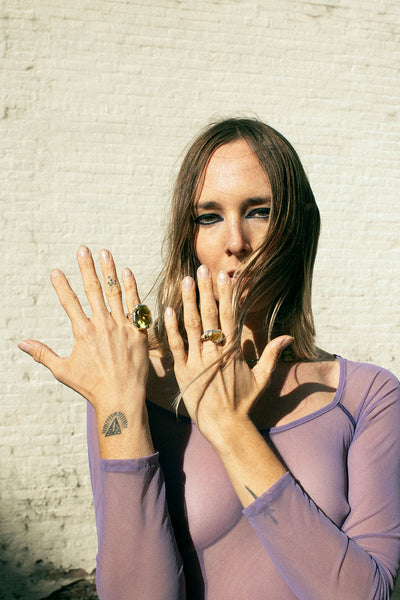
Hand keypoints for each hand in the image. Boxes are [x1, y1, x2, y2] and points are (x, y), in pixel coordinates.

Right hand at [19, 246, 148, 418]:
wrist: (122, 399)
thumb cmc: (91, 387)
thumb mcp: (63, 371)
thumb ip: (43, 354)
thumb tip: (21, 343)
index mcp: (83, 333)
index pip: (69, 302)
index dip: (62, 285)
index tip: (56, 270)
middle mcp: (102, 325)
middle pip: (93, 290)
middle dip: (87, 268)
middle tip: (83, 249)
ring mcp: (122, 327)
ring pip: (115, 293)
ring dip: (109, 271)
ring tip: (105, 253)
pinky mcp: (139, 332)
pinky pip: (136, 306)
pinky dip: (132, 289)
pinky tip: (127, 273)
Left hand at [164, 265, 291, 444]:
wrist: (225, 426)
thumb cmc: (244, 402)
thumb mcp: (262, 378)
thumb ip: (272, 354)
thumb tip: (288, 337)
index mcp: (233, 350)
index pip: (230, 315)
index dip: (226, 294)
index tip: (223, 276)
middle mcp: (215, 352)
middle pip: (210, 315)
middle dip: (206, 290)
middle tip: (201, 269)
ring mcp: (197, 360)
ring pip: (192, 326)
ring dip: (189, 302)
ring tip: (187, 281)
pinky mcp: (183, 371)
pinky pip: (176, 346)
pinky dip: (172, 328)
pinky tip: (168, 310)